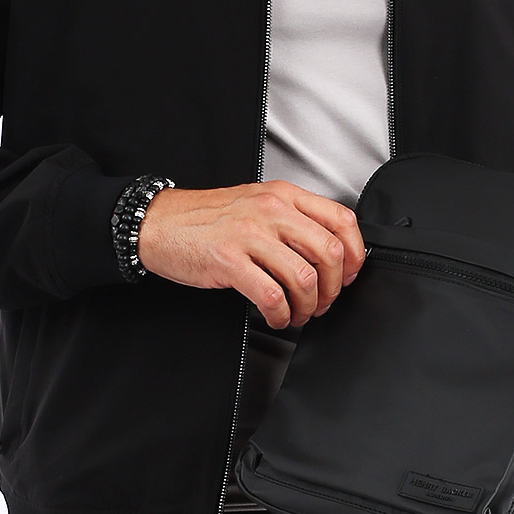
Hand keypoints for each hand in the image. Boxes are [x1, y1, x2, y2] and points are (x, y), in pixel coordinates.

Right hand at [136, 180, 367, 326]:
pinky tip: (275, 317)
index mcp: (283, 195)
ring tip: (297, 314)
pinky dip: (280, 315)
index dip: (355, 254)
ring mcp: (249, 235)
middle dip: (333, 288)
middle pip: (329, 252)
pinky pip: (271, 295)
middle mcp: (271, 211)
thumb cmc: (205, 219)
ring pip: (304, 278)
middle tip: (323, 302)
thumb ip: (291, 221)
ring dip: (307, 306)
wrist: (158, 223)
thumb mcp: (256, 205)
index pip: (341, 220)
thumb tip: (328, 253)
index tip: (349, 274)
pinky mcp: (229, 261)